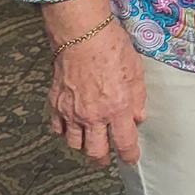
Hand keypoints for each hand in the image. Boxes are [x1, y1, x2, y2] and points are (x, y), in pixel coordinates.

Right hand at [47, 22, 146, 167]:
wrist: (81, 34)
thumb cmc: (112, 47)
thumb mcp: (136, 71)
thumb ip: (138, 98)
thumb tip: (138, 117)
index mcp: (117, 108)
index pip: (124, 143)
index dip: (129, 155)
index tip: (131, 159)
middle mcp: (93, 115)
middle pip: (96, 151)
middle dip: (103, 159)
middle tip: (106, 159)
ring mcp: (72, 112)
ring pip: (75, 144)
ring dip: (83, 147)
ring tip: (88, 144)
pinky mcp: (56, 104)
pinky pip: (58, 128)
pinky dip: (64, 132)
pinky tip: (70, 128)